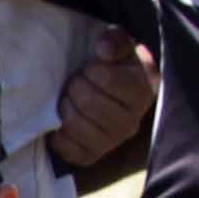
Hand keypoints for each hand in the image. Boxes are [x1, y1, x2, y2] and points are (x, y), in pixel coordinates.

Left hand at [54, 27, 157, 175]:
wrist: (108, 95)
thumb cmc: (113, 67)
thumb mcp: (119, 46)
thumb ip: (115, 41)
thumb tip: (103, 50)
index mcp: (141, 92)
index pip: (106, 79)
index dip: (92, 70)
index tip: (91, 68)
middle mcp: (130, 123)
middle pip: (88, 103)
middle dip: (75, 87)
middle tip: (76, 82)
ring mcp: (110, 143)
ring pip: (74, 124)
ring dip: (65, 107)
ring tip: (70, 99)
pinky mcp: (89, 157)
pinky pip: (65, 146)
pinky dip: (57, 131)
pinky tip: (63, 119)